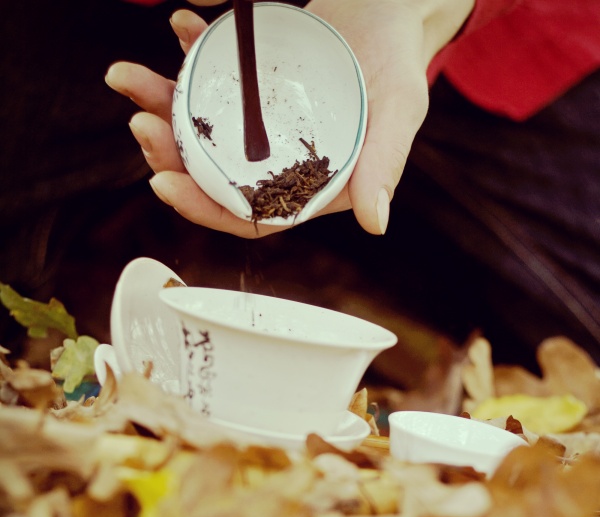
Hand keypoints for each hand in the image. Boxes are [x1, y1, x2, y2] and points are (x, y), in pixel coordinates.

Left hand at [106, 0, 473, 237]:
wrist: (392, 9)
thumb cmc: (399, 63)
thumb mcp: (400, 110)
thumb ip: (385, 164)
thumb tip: (374, 223)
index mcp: (304, 185)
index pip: (248, 214)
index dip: (204, 208)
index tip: (163, 184)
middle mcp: (273, 160)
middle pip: (211, 174)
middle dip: (168, 155)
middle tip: (139, 123)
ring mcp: (255, 121)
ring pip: (199, 126)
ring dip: (160, 104)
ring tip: (127, 77)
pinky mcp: (248, 82)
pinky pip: (210, 74)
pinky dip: (188, 51)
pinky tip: (179, 24)